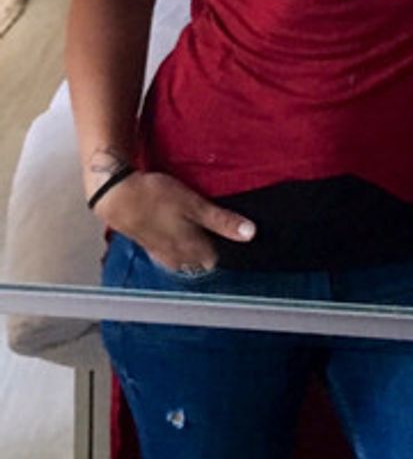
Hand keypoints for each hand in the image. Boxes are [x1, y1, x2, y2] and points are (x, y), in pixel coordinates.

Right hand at [94, 171, 255, 270]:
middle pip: (197, 262)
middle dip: (206, 253)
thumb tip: (250, 233)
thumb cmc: (157, 198)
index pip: (213, 259)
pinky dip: (171, 247)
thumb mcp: (195, 205)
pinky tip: (170, 237)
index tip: (227, 237)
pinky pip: (164, 253)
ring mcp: (159, 251)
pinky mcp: (145, 243)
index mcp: (191, 248)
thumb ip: (222, 221)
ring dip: (188, 252)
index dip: (221, 247)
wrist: (117, 196)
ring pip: (180, 259)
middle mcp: (176, 255)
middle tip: (213, 235)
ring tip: (193, 237)